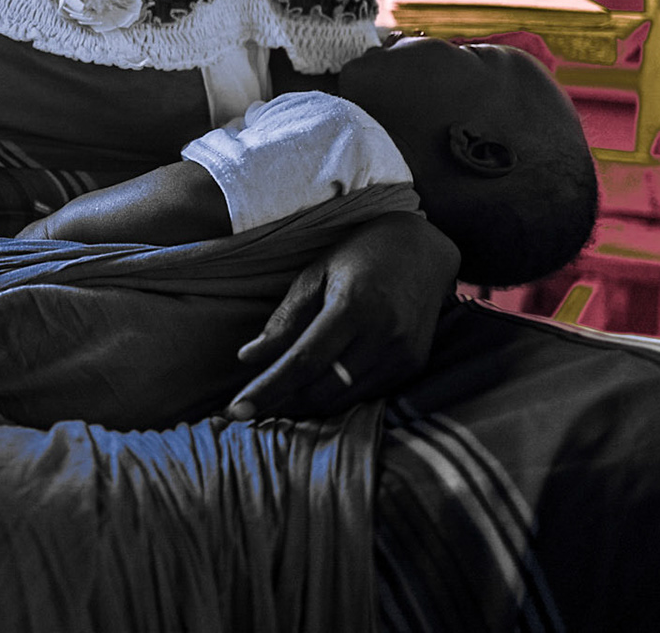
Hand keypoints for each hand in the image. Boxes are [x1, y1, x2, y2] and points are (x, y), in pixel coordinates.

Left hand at [225, 211, 458, 419]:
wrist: (422, 248)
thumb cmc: (359, 255)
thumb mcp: (314, 275)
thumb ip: (284, 320)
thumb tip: (249, 359)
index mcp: (354, 305)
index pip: (303, 361)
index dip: (268, 389)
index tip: (237, 410)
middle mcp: (384, 334)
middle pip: (323, 389)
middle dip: (282, 402)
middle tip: (247, 405)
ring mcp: (404, 353)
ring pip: (343, 399)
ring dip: (306, 405)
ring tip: (275, 400)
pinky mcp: (414, 365)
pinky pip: (366, 395)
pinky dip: (336, 397)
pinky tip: (313, 389)